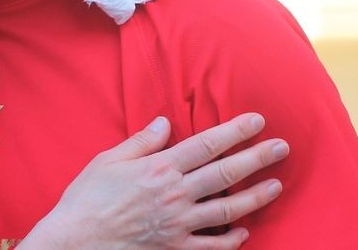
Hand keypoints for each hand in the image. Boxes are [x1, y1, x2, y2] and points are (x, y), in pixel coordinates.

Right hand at [24, 114, 286, 248]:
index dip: (235, 131)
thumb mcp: (108, 160)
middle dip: (258, 158)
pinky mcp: (174, 249)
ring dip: (256, 197)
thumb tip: (164, 122)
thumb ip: (141, 142)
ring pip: (228, 210)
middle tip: (282, 148)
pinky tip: (245, 231)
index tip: (257, 120)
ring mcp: (178, 225)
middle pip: (226, 173)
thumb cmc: (86, 199)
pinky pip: (211, 246)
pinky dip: (231, 240)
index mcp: (159, 168)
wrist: (75, 242)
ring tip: (276, 186)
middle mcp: (175, 195)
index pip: (207, 144)